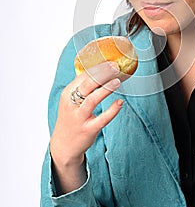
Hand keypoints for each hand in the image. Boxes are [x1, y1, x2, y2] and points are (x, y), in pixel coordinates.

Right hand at [50, 61, 121, 193]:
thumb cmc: (70, 118)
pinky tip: (120, 103)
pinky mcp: (88, 129)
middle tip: (115, 67)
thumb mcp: (71, 100)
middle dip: (102, 74)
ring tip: (118, 81)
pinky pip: (102, 119)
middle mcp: (72, 105)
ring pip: (92, 100)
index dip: (97, 68)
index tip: (110, 61)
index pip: (82, 76)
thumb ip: (82, 86)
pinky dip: (112, 110)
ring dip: (106, 89)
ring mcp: (79, 118)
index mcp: (68, 94)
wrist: (63, 145)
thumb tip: (98, 69)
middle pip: (86, 85)